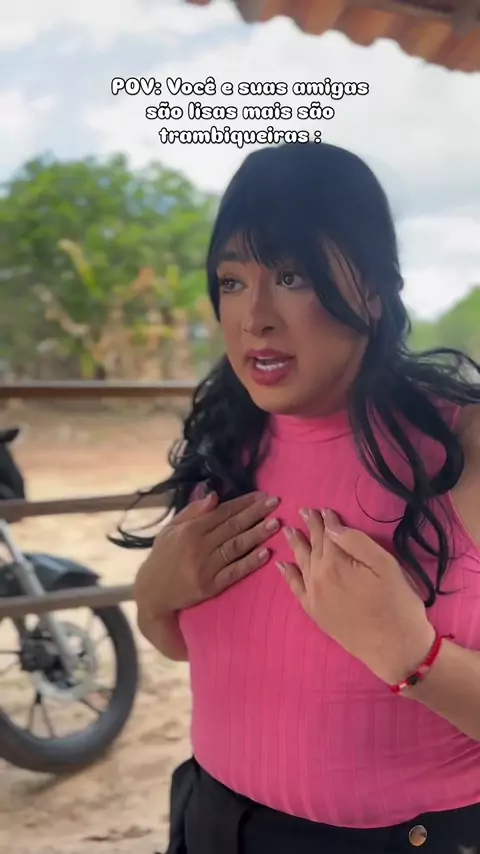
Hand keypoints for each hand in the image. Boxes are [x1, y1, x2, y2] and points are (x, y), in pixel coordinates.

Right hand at [134, 489, 279, 618]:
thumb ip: (193, 511)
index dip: (244, 503)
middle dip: (256, 514)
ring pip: (236, 547)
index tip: (262, 495)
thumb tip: (214, 495)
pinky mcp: (211, 586)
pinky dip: (250, 563)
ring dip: (257, 535)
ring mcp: (206, 567)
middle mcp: (198, 546)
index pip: (223, 513)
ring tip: (275, 524)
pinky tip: (265, 553)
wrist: (151, 592)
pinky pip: (234, 572)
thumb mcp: (171, 529)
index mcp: (190, 529)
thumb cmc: (163, 556)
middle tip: (275, 504)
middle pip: (232, 527)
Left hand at [278, 507, 435, 685]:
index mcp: (335, 563)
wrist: (395, 649)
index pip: (328, 534)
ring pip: (301, 564)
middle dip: (310, 528)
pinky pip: (296, 589)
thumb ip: (356, 542)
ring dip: (296, 545)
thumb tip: (331, 526)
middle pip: (313, 547)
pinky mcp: (315, 613)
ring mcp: (314, 596)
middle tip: (303, 512)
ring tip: (288, 531)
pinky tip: (283, 565)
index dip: (325, 520)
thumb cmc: (397, 604)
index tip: (320, 508)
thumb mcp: (386, 566)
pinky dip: (289, 575)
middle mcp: (318, 577)